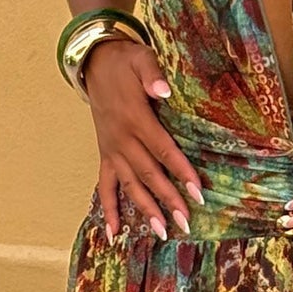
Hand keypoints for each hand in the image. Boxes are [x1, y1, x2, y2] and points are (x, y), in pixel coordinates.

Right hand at [80, 37, 204, 241]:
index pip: (163, 150)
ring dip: (144, 209)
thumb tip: (164, 91)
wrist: (95, 64)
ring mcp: (111, 149)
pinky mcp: (105, 154)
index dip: (180, 171)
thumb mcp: (140, 58)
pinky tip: (114, 233)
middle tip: (185, 222)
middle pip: (148, 174)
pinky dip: (108, 209)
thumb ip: (152, 75)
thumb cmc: (125, 62)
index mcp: (135, 118)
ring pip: (129, 184)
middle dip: (167, 199)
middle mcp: (122, 139)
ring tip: (161, 232)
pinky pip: (104, 185)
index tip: (198, 192)